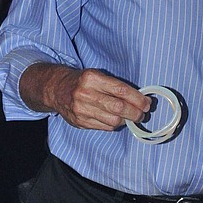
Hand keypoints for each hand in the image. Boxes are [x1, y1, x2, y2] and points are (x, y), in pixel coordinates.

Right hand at [21, 64, 150, 130]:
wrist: (56, 89)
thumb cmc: (82, 81)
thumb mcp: (97, 76)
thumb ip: (116, 86)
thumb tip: (141, 98)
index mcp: (92, 78)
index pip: (121, 90)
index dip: (138, 99)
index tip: (147, 103)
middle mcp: (85, 94)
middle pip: (119, 108)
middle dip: (136, 113)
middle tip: (142, 113)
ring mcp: (81, 109)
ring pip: (113, 121)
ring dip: (126, 120)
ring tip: (131, 117)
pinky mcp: (80, 122)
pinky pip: (105, 127)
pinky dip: (114, 124)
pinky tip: (117, 119)